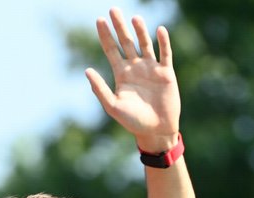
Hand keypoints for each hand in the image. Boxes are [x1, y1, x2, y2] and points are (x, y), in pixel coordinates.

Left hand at [86, 7, 180, 151]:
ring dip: (140, 31)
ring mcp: (151, 68)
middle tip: (113, 10)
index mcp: (121, 74)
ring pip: (144, 44)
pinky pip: (165, 54)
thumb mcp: (113, 106)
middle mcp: (135, 67)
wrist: (156, 131)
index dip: (105, 35)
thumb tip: (87, 71)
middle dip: (119, 27)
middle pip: (126, 42)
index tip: (99, 20)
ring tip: (134, 18)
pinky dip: (163, 42)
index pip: (111, 50)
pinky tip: (159, 30)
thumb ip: (100, 89)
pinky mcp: (166, 73)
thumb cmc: (133, 121)